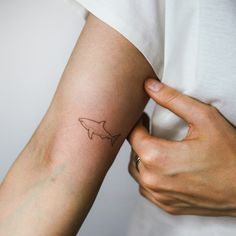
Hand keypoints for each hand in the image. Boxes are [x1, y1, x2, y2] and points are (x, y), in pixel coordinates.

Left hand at [128, 79, 235, 215]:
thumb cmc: (230, 156)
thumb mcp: (204, 118)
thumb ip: (172, 100)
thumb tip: (150, 86)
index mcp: (157, 157)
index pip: (132, 134)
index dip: (136, 122)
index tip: (143, 117)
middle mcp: (153, 180)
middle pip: (133, 153)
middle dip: (139, 139)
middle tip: (149, 129)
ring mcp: (159, 196)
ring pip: (137, 171)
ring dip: (142, 157)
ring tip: (155, 146)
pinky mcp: (167, 206)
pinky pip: (147, 188)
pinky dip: (149, 176)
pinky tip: (161, 168)